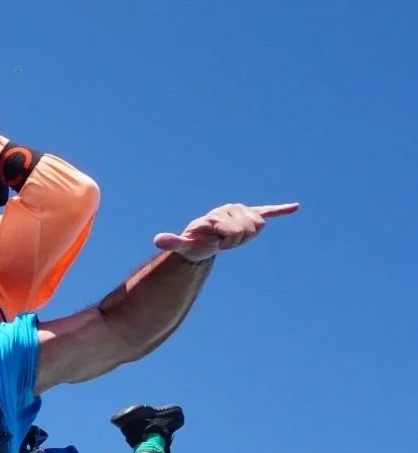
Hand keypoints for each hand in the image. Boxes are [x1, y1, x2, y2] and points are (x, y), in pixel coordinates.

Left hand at [154, 203, 299, 261]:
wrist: (202, 238)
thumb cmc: (194, 242)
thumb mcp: (184, 244)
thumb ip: (173, 242)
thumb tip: (158, 240)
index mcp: (218, 215)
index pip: (236, 231)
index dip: (229, 241)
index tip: (219, 244)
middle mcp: (230, 209)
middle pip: (250, 227)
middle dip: (239, 239)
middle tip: (224, 241)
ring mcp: (241, 212)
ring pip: (259, 225)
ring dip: (247, 235)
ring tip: (232, 236)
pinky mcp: (251, 214)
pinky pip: (267, 211)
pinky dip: (280, 210)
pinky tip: (294, 207)